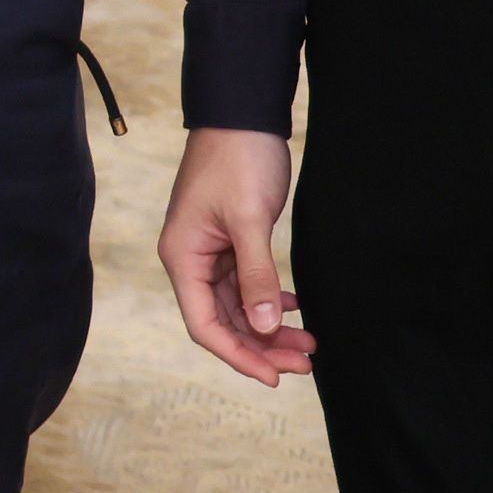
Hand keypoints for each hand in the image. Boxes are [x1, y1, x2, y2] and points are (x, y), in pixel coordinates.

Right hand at [157, 126, 315, 383]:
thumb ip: (256, 274)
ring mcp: (210, 251)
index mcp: (182, 257)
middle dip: (261, 346)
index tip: (276, 377)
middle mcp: (191, 259)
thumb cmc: (238, 160)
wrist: (242, 116)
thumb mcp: (250, 219)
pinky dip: (269, 299)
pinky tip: (295, 306)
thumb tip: (262, 328)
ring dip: (270, 327)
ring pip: (238, 306)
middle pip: (223, 322)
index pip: (205, 325)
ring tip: (309, 342)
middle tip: (305, 362)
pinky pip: (246, 284)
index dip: (239, 356)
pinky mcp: (229, 241)